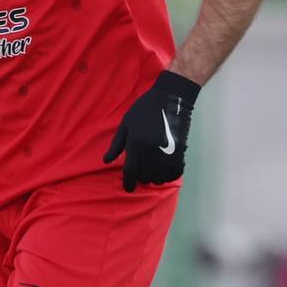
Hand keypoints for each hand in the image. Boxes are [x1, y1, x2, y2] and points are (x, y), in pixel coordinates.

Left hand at [103, 70, 199, 192]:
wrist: (171, 98)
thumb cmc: (145, 109)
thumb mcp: (126, 124)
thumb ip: (117, 144)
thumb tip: (106, 161)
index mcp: (136, 144)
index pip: (130, 172)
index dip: (128, 183)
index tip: (128, 188)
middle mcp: (151, 152)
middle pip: (145, 177)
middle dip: (141, 178)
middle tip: (141, 172)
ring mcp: (166, 152)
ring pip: (160, 178)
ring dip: (155, 177)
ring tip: (153, 170)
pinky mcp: (179, 151)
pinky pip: (175, 173)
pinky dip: (170, 175)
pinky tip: (166, 170)